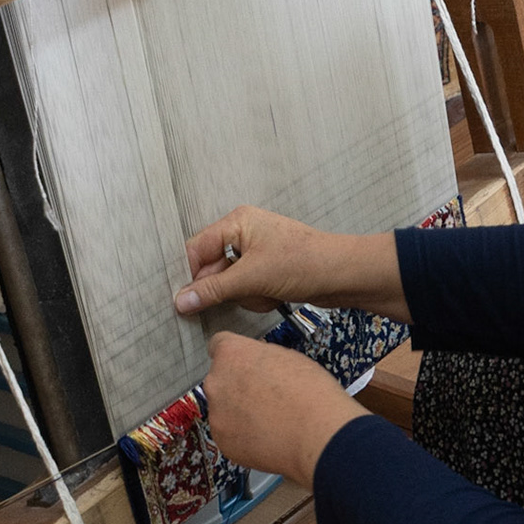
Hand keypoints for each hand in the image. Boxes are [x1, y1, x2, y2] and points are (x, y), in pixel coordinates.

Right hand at [174, 206, 409, 320]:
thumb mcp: (252, 278)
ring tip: (267, 292)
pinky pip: (248, 289)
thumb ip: (213, 290)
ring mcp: (257, 253)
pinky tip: (275, 297)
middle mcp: (244, 233)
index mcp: (236, 222)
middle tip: (247, 292)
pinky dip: (258, 298)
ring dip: (246, 296)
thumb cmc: (301, 264)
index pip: (197, 249)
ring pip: (231, 283)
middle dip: (229, 288)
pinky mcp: (268, 270)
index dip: (193, 275)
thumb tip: (179, 301)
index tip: (188, 301)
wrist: (344, 275)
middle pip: (213, 269)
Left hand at [202, 332, 367, 487]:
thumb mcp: (289, 357)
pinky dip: (243, 436)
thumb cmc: (310, 392)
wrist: (316, 435)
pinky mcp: (222, 442)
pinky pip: (229, 434)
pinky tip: (267, 438)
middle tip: (264, 396)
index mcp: (231, 354)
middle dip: (237, 385)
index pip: (219, 344)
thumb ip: (263, 358)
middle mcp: (216, 382)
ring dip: (239, 412)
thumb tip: (257, 364)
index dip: (236, 355)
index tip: (247, 364)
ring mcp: (216, 414)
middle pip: (220, 379)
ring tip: (269, 421)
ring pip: (223, 409)